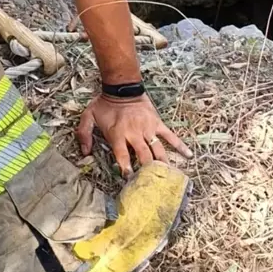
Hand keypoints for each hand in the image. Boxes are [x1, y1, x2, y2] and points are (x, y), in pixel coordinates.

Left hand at [77, 92, 191, 176]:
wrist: (122, 86)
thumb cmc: (104, 104)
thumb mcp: (89, 116)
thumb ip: (84, 134)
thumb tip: (84, 153)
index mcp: (118, 134)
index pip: (122, 156)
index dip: (126, 169)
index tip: (129, 180)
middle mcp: (134, 133)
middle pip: (143, 156)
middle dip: (147, 171)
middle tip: (151, 185)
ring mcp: (148, 129)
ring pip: (158, 149)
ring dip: (163, 164)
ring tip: (169, 178)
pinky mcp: (157, 123)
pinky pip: (170, 135)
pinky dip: (180, 145)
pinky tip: (188, 155)